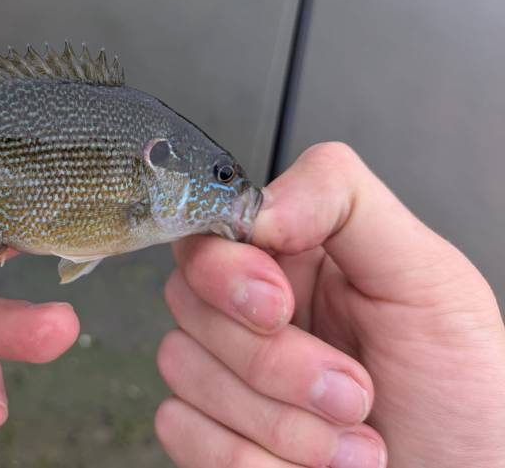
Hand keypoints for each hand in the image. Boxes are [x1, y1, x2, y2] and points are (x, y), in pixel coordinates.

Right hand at [155, 143, 504, 466]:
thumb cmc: (464, 393)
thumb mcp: (427, 278)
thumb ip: (345, 205)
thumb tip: (257, 205)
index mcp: (292, 259)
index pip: (210, 232)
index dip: (229, 270)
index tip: (278, 306)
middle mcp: (248, 309)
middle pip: (189, 299)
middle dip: (273, 361)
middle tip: (354, 391)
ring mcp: (224, 371)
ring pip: (182, 366)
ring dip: (278, 421)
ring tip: (356, 443)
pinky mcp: (210, 431)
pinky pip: (182, 429)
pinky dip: (248, 458)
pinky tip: (311, 467)